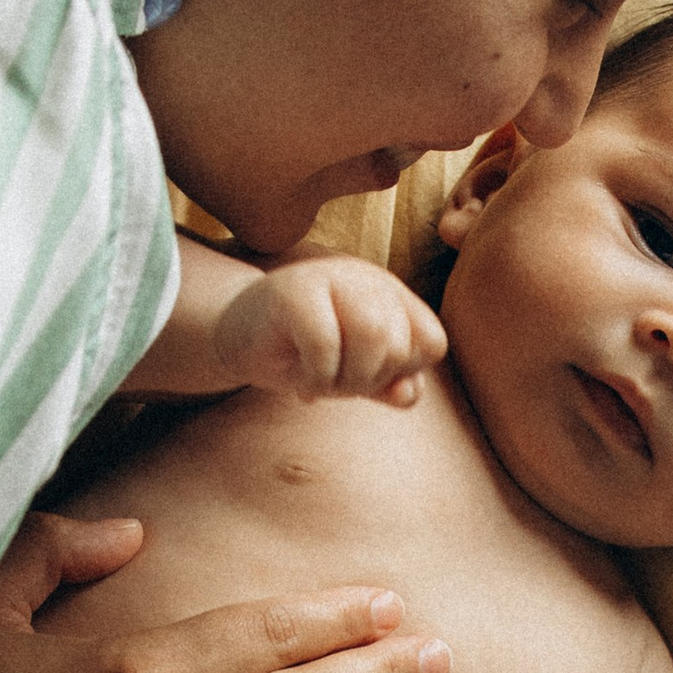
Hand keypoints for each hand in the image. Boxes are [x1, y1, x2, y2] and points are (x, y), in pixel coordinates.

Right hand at [212, 256, 447, 406]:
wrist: (241, 337)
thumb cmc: (306, 355)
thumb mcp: (357, 376)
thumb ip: (392, 384)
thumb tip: (409, 395)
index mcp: (391, 295)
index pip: (432, 342)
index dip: (405, 373)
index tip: (370, 380)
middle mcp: (367, 278)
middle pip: (400, 344)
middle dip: (370, 382)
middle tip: (337, 385)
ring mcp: (330, 277)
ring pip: (373, 337)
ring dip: (347, 381)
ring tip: (323, 383)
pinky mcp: (294, 290)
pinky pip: (325, 346)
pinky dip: (316, 380)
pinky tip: (302, 383)